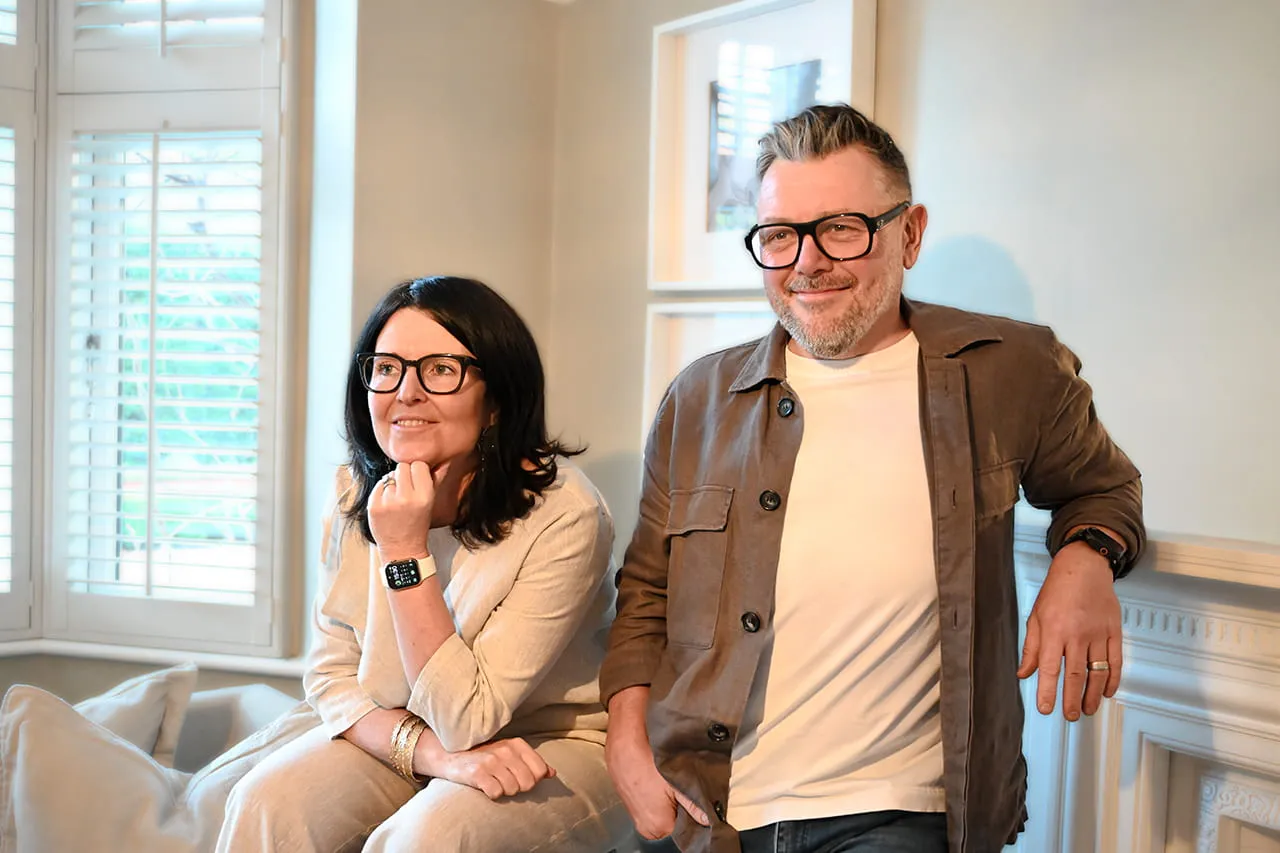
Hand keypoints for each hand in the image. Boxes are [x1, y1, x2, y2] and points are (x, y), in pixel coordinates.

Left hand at [368, 461, 447, 561]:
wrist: (402, 548)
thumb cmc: (418, 524)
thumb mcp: (431, 503)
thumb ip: (436, 480)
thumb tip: (442, 462)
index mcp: (424, 496)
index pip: (418, 465)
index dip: (417, 471)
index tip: (417, 479)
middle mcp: (406, 498)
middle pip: (402, 467)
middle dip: (404, 475)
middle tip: (406, 488)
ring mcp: (388, 502)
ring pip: (389, 475)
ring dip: (392, 483)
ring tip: (397, 498)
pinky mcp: (373, 505)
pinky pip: (378, 485)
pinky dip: (382, 491)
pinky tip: (388, 503)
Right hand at [424, 737, 555, 799]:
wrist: (452, 756)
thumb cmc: (486, 757)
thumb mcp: (510, 755)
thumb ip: (532, 763)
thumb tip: (552, 773)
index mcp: (517, 744)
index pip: (539, 771)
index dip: (532, 780)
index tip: (519, 777)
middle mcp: (506, 750)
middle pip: (527, 783)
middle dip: (517, 787)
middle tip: (504, 781)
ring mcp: (491, 760)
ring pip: (512, 790)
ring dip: (503, 791)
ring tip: (493, 781)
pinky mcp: (478, 772)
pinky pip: (496, 793)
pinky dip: (491, 794)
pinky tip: (484, 786)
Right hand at [605, 720, 708, 838]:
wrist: (624, 736)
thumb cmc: (646, 756)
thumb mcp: (678, 780)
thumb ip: (695, 804)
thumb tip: (709, 818)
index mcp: (658, 826)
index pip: (685, 829)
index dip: (693, 814)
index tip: (697, 799)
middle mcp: (644, 824)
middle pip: (672, 822)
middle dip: (680, 806)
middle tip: (681, 786)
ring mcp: (634, 812)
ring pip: (660, 810)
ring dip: (667, 798)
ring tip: (667, 779)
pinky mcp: (627, 798)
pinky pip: (647, 800)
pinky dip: (654, 790)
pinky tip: (656, 776)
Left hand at [1017, 540, 1122, 720]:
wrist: (1084, 568)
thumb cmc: (1056, 592)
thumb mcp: (1036, 617)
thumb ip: (1031, 648)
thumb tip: (1024, 673)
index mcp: (1053, 631)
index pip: (1049, 668)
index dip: (1047, 691)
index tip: (1045, 708)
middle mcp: (1076, 634)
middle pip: (1075, 675)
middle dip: (1072, 699)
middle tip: (1070, 716)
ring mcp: (1098, 634)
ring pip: (1097, 672)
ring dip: (1093, 694)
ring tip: (1087, 709)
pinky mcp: (1114, 632)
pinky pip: (1115, 661)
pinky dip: (1113, 680)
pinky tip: (1107, 692)